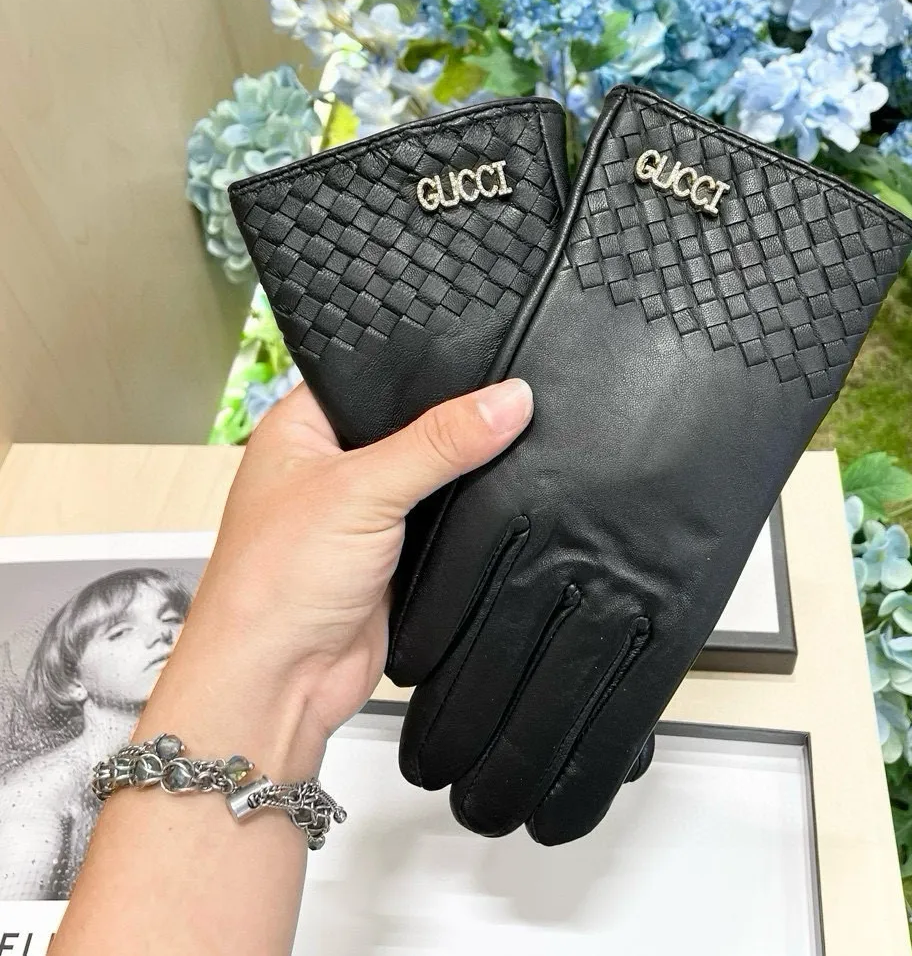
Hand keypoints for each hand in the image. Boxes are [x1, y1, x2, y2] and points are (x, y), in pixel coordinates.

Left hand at [173, 377, 532, 752]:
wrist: (280, 684)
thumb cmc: (273, 584)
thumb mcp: (361, 490)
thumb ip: (439, 442)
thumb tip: (506, 400)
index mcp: (302, 428)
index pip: (374, 374)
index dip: (427, 366)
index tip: (486, 354)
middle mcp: (333, 466)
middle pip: (412, 425)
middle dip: (455, 422)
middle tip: (509, 399)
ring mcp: (366, 512)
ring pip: (433, 475)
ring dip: (464, 472)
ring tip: (514, 442)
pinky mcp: (396, 555)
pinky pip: (446, 521)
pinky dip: (470, 515)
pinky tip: (502, 496)